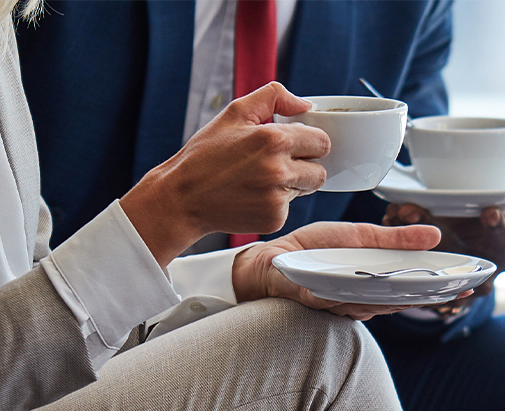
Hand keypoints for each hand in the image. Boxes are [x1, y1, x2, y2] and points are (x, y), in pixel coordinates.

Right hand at [119, 82, 328, 266]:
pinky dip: (276, 203)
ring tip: (261, 179)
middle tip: (277, 163)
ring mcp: (277, 199)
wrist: (182, 197)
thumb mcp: (234, 113)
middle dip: (305, 165)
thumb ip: (273, 97)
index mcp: (273, 140)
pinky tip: (252, 196)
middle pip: (320, 170)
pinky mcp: (273, 220)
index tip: (293, 144)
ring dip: (292, 184)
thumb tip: (305, 105)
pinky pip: (289, 208)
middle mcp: (279, 171)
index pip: (322, 141)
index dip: (309, 141)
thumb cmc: (206, 154)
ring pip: (306, 189)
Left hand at [231, 221, 471, 320]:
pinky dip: (360, 297)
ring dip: (401, 298)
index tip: (468, 284)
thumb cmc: (313, 250)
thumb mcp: (358, 236)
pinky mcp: (319, 301)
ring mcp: (342, 304)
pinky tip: (377, 292)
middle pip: (402, 301)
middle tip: (457, 289)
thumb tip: (434, 236)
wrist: (271, 260)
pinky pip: (343, 302)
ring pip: (378, 305)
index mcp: (375, 283)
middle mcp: (362, 299)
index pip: (413, 289)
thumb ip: (394, 238)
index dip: (440, 288)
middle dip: (430, 295)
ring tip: (428, 287)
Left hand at [383, 199, 504, 301]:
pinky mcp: (429, 284)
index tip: (489, 212)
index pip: (503, 240)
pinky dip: (397, 248)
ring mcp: (452, 277)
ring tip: (396, 211)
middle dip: (434, 227)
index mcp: (503, 252)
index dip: (497, 227)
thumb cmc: (491, 229)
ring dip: (410, 236)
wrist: (469, 251)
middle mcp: (479, 270)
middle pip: (458, 252)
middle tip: (414, 208)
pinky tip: (386, 225)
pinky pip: (411, 269)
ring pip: (428, 259)